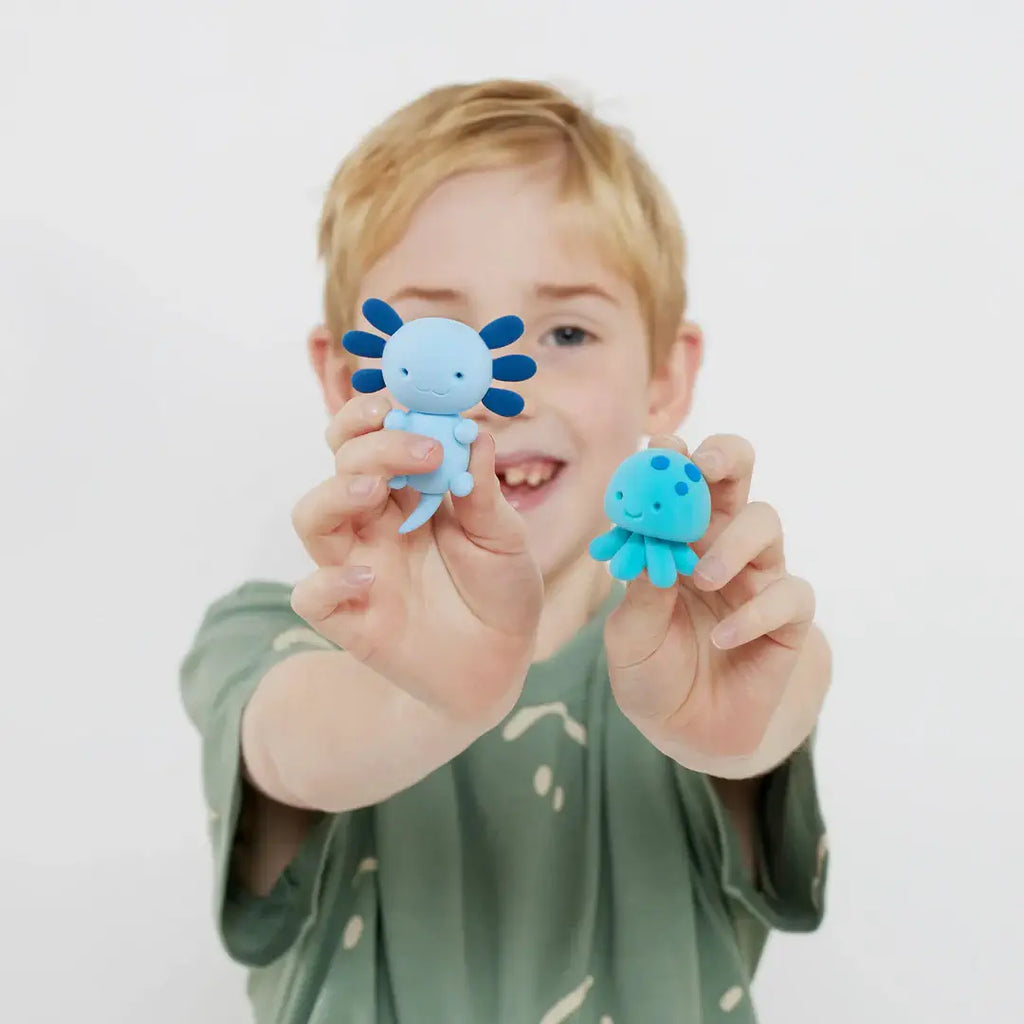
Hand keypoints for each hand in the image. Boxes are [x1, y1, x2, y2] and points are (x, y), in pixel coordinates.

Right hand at [290, 394, 542, 720]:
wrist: (500, 664)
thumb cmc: (500, 592)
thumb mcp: (505, 538)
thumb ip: (485, 492)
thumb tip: (476, 434)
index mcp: (407, 495)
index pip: (370, 440)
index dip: (372, 417)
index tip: (398, 405)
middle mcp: (374, 525)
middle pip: (341, 466)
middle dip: (372, 447)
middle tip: (424, 451)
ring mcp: (356, 568)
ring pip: (311, 518)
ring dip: (335, 495)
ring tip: (375, 492)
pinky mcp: (349, 618)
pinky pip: (311, 594)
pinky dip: (330, 581)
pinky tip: (371, 579)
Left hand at [603, 434, 817, 762]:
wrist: (687, 731)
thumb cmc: (652, 671)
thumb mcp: (630, 637)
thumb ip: (640, 594)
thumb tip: (649, 547)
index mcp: (675, 539)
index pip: (679, 482)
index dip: (673, 457)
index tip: (659, 448)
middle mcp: (718, 544)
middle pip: (736, 476)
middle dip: (724, 458)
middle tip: (703, 469)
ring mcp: (756, 576)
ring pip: (766, 522)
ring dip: (733, 544)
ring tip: (703, 579)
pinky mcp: (788, 617)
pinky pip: (789, 595)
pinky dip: (756, 613)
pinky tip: (724, 638)